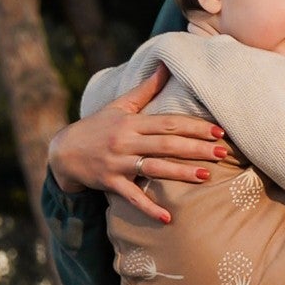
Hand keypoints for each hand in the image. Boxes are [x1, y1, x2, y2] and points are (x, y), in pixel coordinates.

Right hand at [46, 65, 224, 222]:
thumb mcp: (119, 105)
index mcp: (132, 122)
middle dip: (195, 148)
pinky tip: (168, 218)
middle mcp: (126, 141)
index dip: (194, 127)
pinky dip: (149, 207)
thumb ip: (145, 89)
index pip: (168, 123)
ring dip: (180, 173)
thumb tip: (166, 66)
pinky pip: (132, 196)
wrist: (63, 151)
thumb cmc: (97, 127)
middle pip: (166, 144)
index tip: (218, 131)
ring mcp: (118, 162)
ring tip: (205, 176)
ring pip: (153, 167)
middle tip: (222, 153)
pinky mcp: (110, 182)